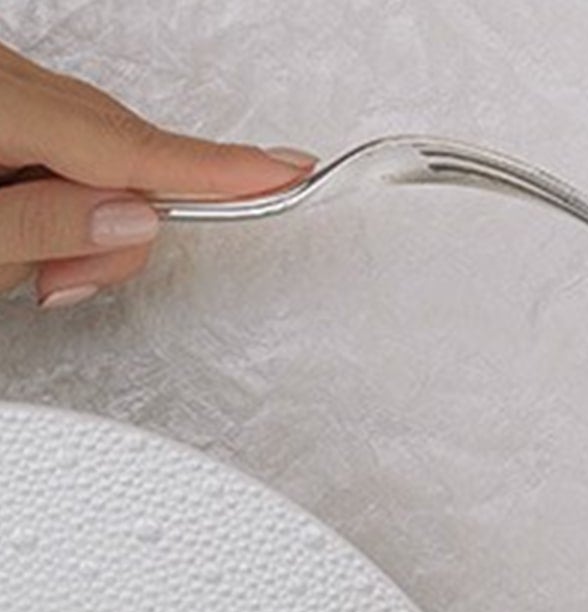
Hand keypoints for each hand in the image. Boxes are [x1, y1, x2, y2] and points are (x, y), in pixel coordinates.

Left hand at [0, 43, 307, 309]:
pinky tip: (17, 222)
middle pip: (115, 147)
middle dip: (109, 224)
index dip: (212, 167)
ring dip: (74, 218)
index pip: (127, 143)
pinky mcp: (4, 94)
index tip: (284, 173)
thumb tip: (132, 218)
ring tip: (30, 264)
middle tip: (63, 279)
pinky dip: (53, 193)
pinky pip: (60, 140)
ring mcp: (2, 80)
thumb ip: (42, 226)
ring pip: (93, 149)